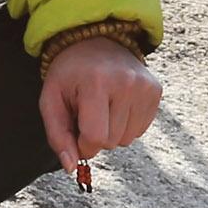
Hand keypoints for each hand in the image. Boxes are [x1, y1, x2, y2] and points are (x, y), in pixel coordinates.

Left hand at [38, 35, 159, 187]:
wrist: (95, 40)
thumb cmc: (69, 74)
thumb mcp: (51, 99)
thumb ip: (57, 136)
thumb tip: (72, 168)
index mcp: (96, 83)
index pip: (95, 138)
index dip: (82, 143)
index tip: (76, 128)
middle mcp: (126, 83)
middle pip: (112, 142)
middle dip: (96, 135)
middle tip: (88, 109)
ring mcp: (144, 86)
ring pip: (127, 140)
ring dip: (112, 131)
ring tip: (103, 105)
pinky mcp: (156, 90)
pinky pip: (140, 130)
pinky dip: (126, 124)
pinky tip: (117, 103)